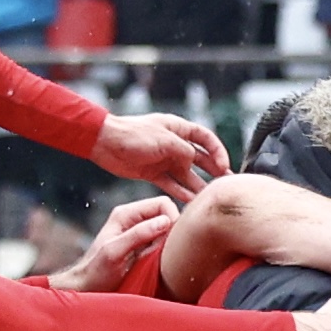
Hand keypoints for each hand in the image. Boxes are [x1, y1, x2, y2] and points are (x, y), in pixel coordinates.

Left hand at [68, 192, 174, 290]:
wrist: (86, 288)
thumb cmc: (95, 271)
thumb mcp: (115, 252)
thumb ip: (138, 234)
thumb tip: (165, 222)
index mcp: (125, 213)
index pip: (162, 203)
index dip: (172, 218)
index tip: (173, 241)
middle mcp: (133, 219)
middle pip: (166, 214)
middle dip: (172, 232)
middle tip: (165, 253)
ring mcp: (138, 232)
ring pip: (166, 229)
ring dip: (168, 243)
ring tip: (158, 260)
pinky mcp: (142, 246)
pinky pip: (162, 242)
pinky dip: (165, 251)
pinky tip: (157, 263)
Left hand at [94, 108, 224, 193]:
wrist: (105, 143)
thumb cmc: (134, 135)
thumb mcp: (165, 140)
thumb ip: (185, 151)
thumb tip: (194, 163)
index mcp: (178, 128)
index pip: (206, 138)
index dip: (218, 151)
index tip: (223, 166)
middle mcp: (174, 144)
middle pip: (199, 158)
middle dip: (213, 171)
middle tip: (226, 185)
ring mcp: (163, 159)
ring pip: (186, 174)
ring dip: (198, 186)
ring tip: (210, 199)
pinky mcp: (152, 173)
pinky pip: (171, 184)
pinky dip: (180, 192)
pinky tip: (190, 202)